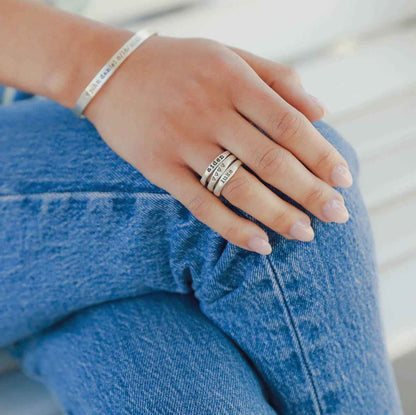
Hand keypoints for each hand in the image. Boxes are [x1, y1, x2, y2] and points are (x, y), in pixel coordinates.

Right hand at [85, 32, 351, 254]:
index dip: (321, 155)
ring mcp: (183, 143)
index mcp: (233, 81)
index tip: (344, 180)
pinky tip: (260, 244)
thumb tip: (321, 111)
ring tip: (306, 234)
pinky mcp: (160, 168)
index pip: (290, 124)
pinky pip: (201, 205)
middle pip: (272, 161)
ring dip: (278, 215)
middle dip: (311, 192)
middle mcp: (210, 112)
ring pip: (240, 188)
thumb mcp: (229, 55)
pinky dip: (232, 228)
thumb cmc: (178, 64)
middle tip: (339, 216)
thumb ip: (277, 78)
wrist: (109, 72)